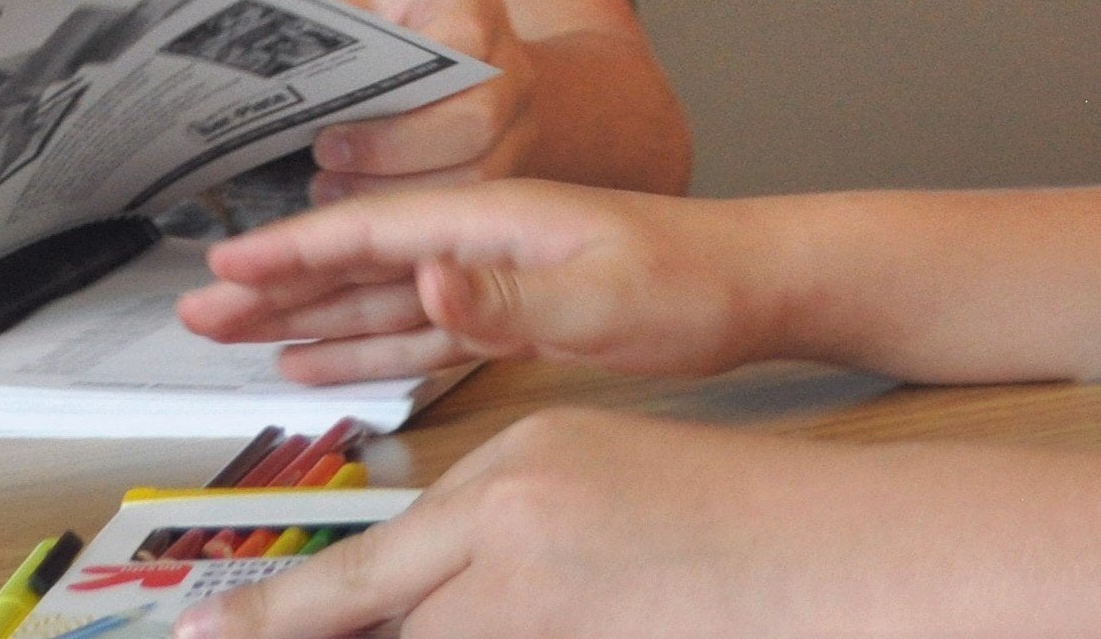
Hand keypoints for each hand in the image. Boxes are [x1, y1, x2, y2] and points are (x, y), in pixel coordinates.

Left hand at [177, 409, 848, 638]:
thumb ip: (484, 539)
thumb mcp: (578, 481)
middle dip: (318, 636)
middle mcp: (508, 535)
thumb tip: (396, 604)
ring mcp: (543, 606)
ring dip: (413, 632)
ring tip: (506, 595)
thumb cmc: (717, 516)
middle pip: (373, 623)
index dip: (270, 623)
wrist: (829, 545)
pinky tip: (543, 612)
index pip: (360, 573)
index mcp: (505, 477)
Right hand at [178, 180, 769, 387]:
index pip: (371, 230)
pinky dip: (362, 348)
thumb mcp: (601, 296)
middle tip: (197, 310)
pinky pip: (417, 332)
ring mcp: (492, 276)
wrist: (756, 281)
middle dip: (274, 285)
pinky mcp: (509, 315)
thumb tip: (420, 278)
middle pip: (357, 261)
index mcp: (492, 218)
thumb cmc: (691, 281)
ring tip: (234, 335)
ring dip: (304, 318)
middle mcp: (481, 240)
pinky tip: (317, 364)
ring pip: (377, 299)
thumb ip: (506, 296)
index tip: (223, 264)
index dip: (292, 249)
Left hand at [300, 0, 542, 195]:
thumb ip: (323, 14)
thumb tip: (259, 39)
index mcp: (472, 8)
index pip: (461, 42)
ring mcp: (520, 126)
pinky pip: (470, 208)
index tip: (329, 125)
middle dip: (392, 152)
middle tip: (324, 159)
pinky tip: (359, 214)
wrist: (466, 67)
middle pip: (476, 121)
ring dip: (397, 195)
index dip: (400, 91)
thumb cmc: (396, 36)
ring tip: (330, 192)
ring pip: (477, 176)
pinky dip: (411, 219)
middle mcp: (512, 67)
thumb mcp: (361, 5)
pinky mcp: (513, 174)